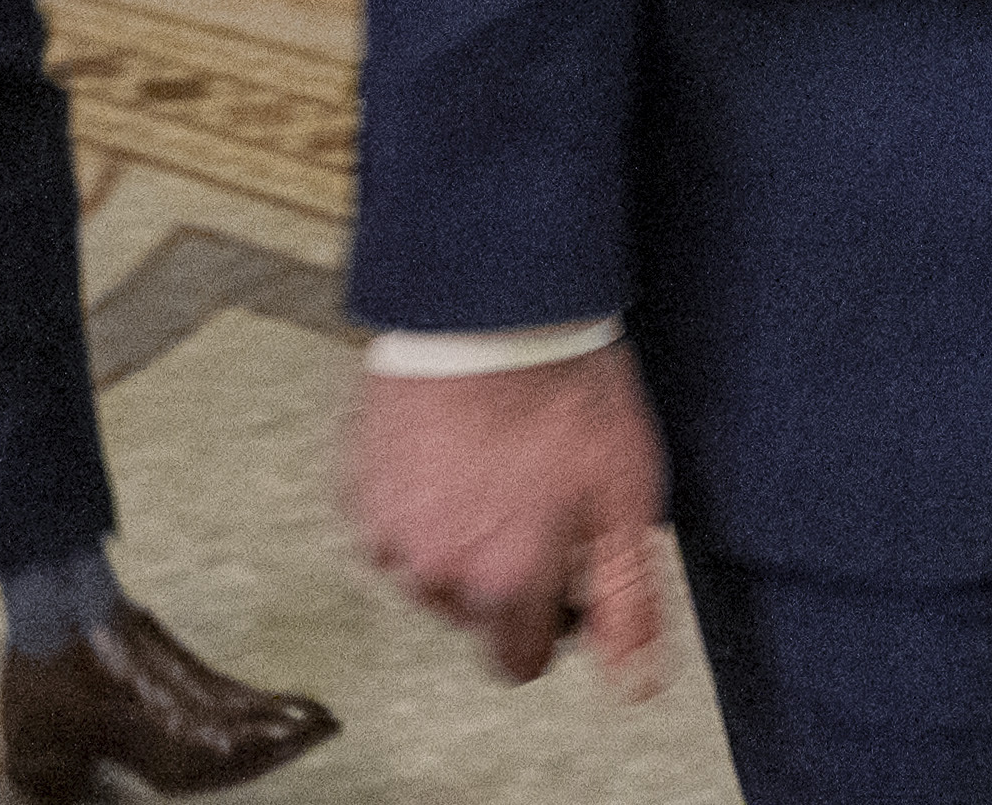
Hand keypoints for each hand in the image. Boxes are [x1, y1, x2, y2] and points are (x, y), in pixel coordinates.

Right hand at [348, 345, 670, 691]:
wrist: (491, 306)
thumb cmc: (563, 391)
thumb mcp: (626, 500)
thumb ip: (626, 606)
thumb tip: (633, 686)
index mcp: (502, 585)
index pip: (519, 662)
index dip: (549, 620)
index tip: (561, 575)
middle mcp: (433, 572)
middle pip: (472, 613)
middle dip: (500, 575)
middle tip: (533, 500)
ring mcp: (387, 529)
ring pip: (427, 570)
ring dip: (454, 538)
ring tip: (491, 468)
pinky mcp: (358, 486)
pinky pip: (391, 522)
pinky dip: (416, 499)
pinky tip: (451, 451)